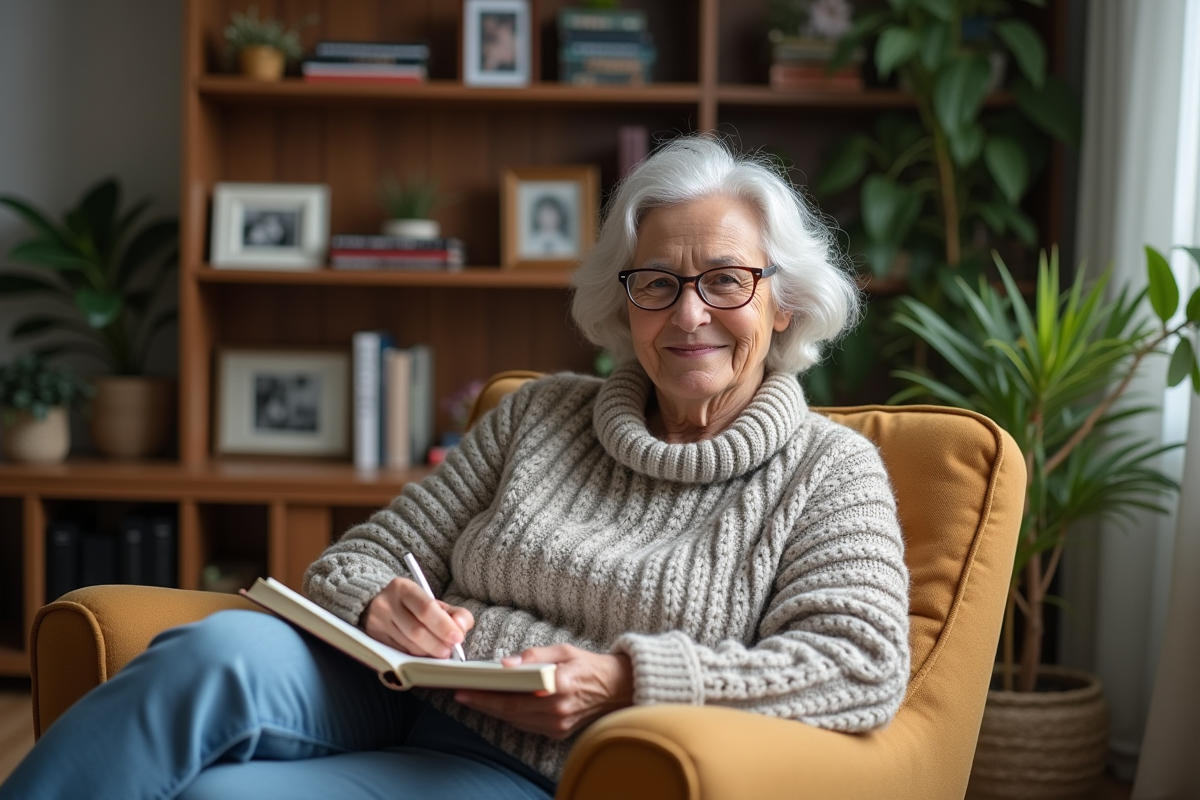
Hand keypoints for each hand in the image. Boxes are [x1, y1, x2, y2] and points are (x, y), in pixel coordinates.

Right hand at [361, 577, 473, 658]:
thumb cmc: (414, 607)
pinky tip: (423, 655)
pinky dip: (416, 657)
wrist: (381, 606)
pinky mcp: (373, 638)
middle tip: (450, 651)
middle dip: (437, 644)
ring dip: (428, 653)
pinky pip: (399, 653)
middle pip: (416, 631)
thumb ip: (455, 614)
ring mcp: (377, 622)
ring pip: (408, 645)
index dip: (444, 626)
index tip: (458, 638)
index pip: (426, 609)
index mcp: (403, 588)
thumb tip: (461, 628)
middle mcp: (386, 603)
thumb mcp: (434, 603)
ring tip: (439, 652)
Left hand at [454, 643, 633, 738]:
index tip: (466, 689)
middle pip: (510, 711)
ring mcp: (558, 725)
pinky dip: (510, 716)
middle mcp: (558, 710)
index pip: (514, 696)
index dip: (487, 695)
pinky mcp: (559, 733)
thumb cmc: (589, 665)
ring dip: (493, 710)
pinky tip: (498, 705)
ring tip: (474, 698)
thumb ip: (534, 656)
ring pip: (516, 721)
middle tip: (461, 694)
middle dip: (483, 703)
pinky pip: (526, 725)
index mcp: (560, 686)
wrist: (617, 689)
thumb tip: (506, 663)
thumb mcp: (564, 650)